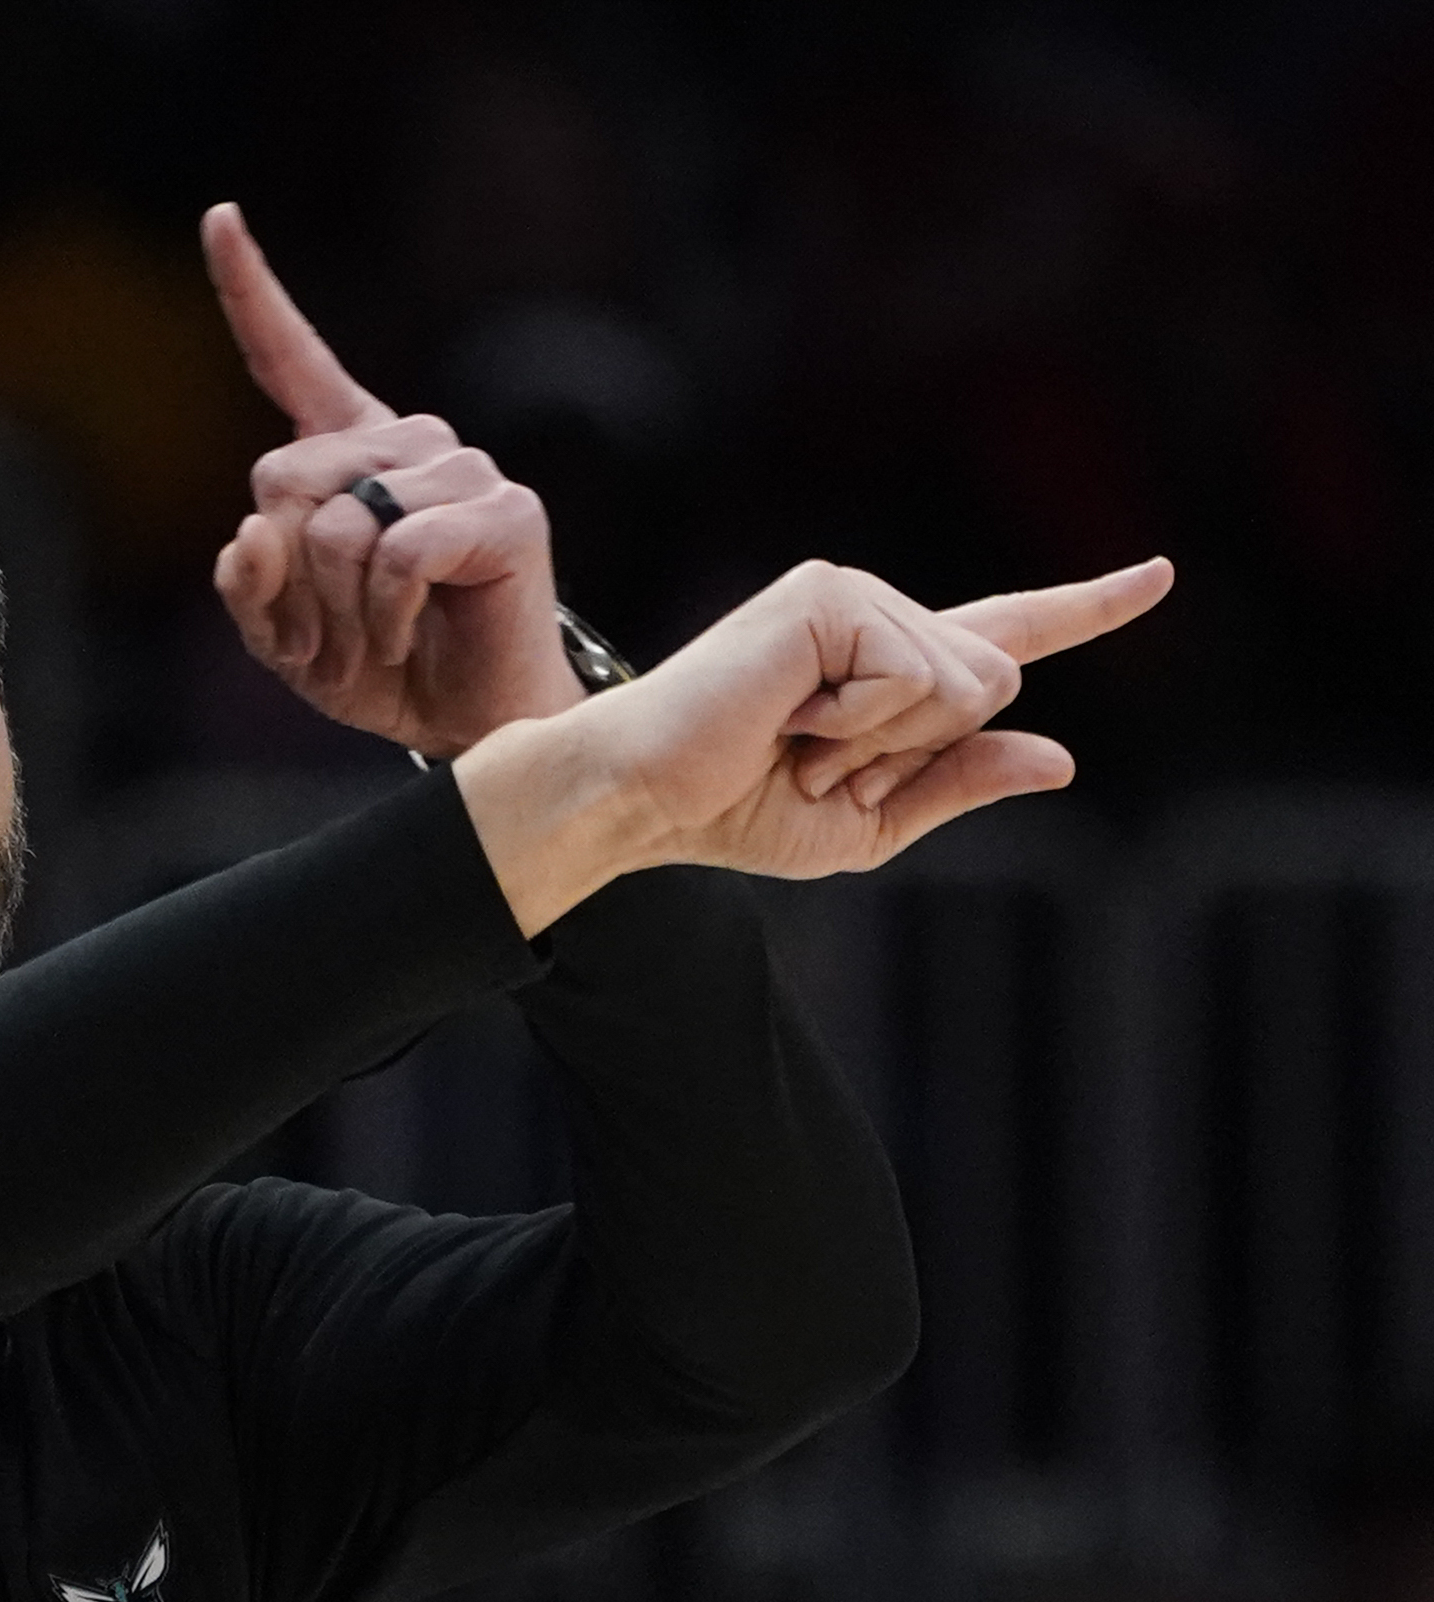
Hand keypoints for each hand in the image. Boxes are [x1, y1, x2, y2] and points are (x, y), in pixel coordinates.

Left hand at [201, 203, 582, 757]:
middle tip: (332, 633)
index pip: (289, 358)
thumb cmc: (381, 669)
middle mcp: (407, 441)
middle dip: (289, 578)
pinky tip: (407, 642)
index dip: (250, 290)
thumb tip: (254, 530)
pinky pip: (397, 553)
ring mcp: (461, 469)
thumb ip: (248, 584)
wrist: (473, 725)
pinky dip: (384, 618)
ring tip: (374, 643)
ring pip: (339, 524)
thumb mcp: (282, 637)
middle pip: (280, 479)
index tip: (219, 217)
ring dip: (338, 611)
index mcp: (350, 451)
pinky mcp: (504, 511)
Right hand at [459, 556, 1174, 934]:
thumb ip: (957, 788)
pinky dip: (857, 720)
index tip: (1157, 575)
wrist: (645, 799)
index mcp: (888, 667)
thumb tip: (1055, 755)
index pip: (1005, 633)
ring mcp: (848, 596)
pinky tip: (789, 716)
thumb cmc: (729, 811)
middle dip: (915, 750)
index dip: (1086, 608)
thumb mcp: (865, 826)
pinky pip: (911, 674)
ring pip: (961, 680)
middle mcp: (875, 614)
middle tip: (814, 761)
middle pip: (992, 679)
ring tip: (795, 740)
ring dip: (883, 740)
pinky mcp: (826, 596)